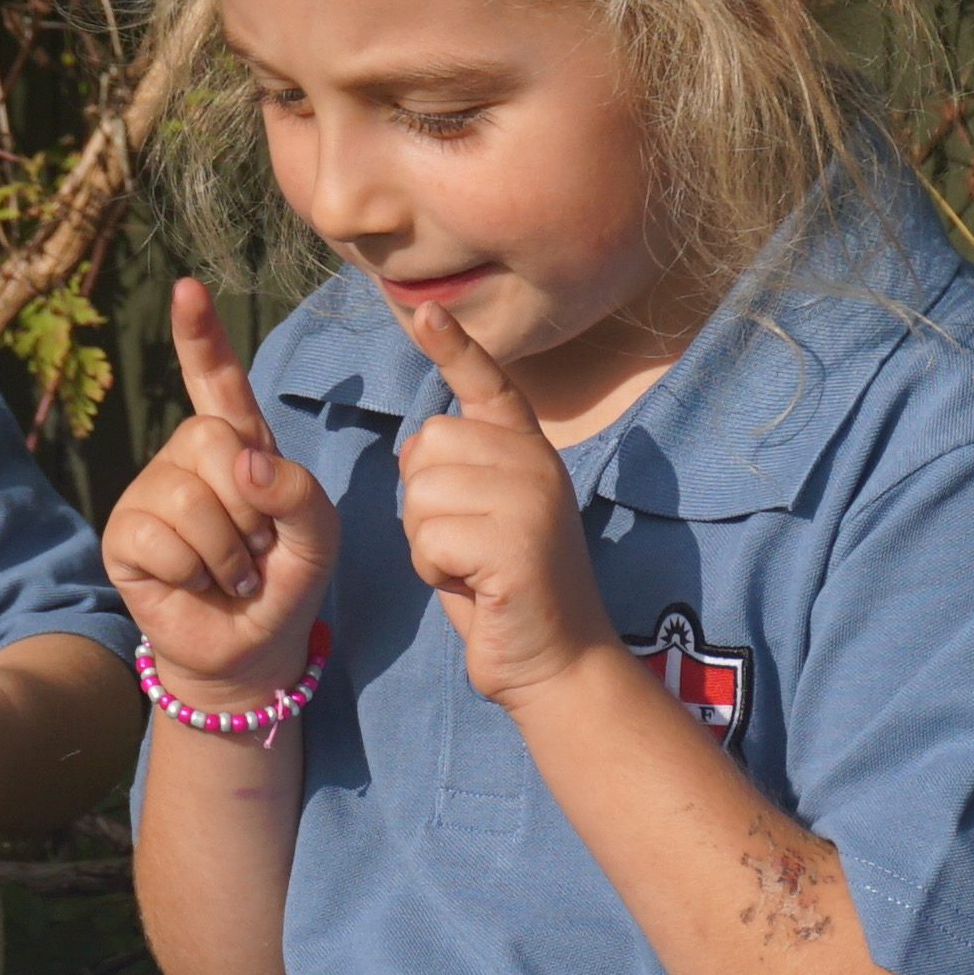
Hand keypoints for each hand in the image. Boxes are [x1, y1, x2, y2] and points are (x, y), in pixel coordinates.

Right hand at [102, 279, 339, 700]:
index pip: (219, 381)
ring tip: (230, 571)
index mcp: (240, 443)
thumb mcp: (316, 536)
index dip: (201, 336)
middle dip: (248, 505)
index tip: (187, 290)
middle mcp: (189, 457)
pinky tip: (195, 583)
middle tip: (256, 546)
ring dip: (224, 549)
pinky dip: (190, 569)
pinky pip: (156, 536)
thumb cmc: (287, 582)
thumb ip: (298, 492)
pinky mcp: (125, 535)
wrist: (253, 649)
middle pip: (212, 440)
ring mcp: (152, 493)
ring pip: (187, 495)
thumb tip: (242, 463)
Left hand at [389, 302, 621, 707]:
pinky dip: (436, 571)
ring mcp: (531, 499)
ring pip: (421, 494)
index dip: (456, 348)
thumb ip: (455, 475)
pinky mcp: (517, 542)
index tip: (428, 311)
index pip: (489, 385)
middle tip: (464, 547)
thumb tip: (416, 443)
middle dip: (421, 503)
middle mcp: (536, 463)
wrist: (557, 662)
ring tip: (471, 570)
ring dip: (426, 543)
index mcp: (529, 452)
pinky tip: (476, 588)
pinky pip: (430, 538)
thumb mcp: (478, 519)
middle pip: (425, 446)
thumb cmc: (506, 593)